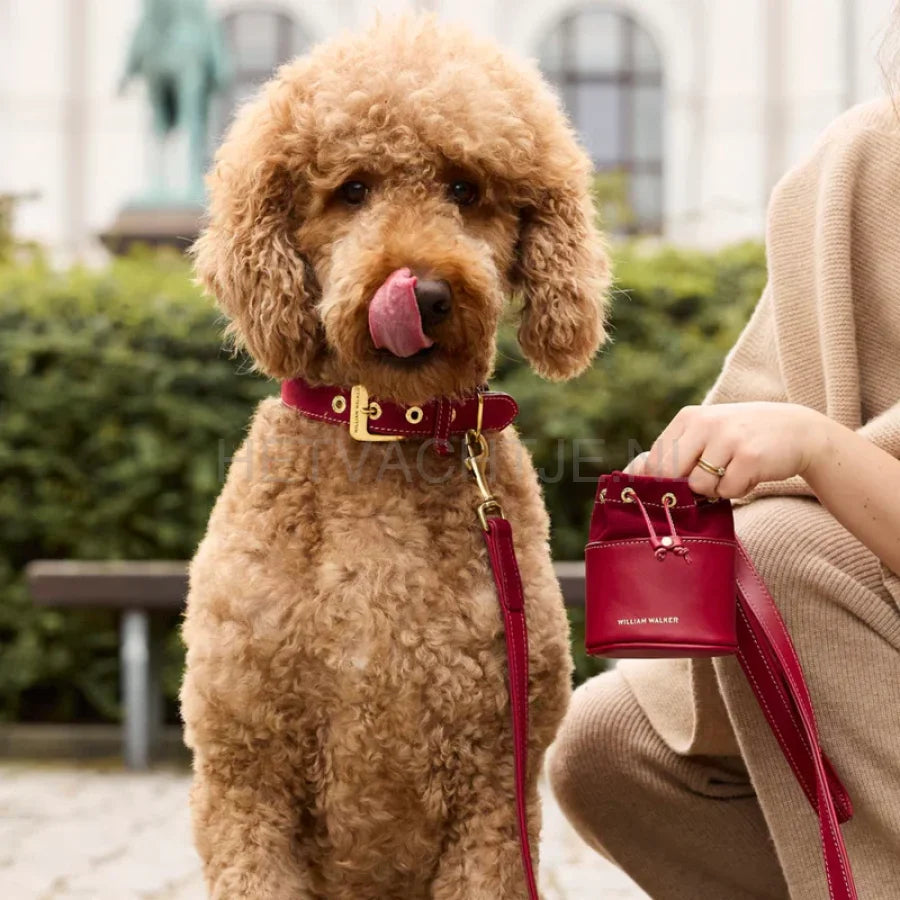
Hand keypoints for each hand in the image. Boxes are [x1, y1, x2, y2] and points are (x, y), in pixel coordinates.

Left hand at [624, 402, 828, 497]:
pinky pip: (728, 491)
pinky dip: (737, 491)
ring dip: (715, 491)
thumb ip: (672, 452)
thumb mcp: (704, 434)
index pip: (655, 459)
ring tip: (731, 473)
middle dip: (683, 489)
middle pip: (670, 474)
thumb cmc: (740, 438)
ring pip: (700, 487)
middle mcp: (706, 423)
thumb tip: (631, 472)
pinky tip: (749, 474)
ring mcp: (728, 438)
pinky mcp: (750, 456)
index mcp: (688, 417)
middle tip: (704, 483)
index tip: (673, 490)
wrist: (797, 430)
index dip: (660, 482)